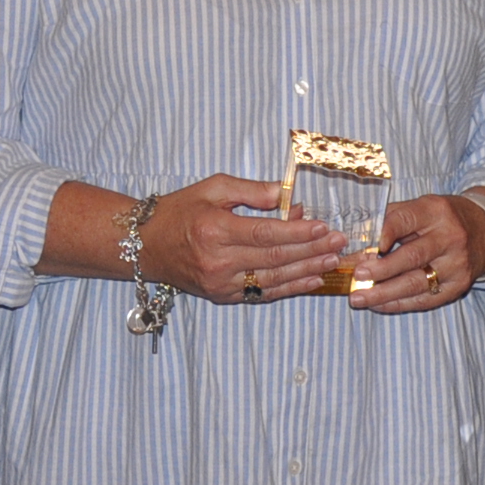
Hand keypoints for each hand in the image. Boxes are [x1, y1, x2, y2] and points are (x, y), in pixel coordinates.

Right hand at [140, 174, 349, 304]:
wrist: (145, 246)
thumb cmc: (179, 210)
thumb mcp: (212, 188)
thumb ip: (252, 191)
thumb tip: (288, 197)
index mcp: (215, 230)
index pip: (266, 233)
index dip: (298, 232)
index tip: (324, 226)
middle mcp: (218, 261)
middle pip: (274, 257)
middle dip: (311, 250)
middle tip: (339, 243)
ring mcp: (220, 284)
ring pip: (273, 279)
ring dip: (307, 270)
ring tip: (333, 260)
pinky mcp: (222, 297)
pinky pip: (262, 293)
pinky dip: (290, 287)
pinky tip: (311, 279)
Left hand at [355, 193, 484, 313]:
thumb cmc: (442, 219)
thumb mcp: (420, 207)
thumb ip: (388, 221)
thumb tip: (357, 246)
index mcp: (435, 211)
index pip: (405, 220)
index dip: (384, 234)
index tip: (365, 249)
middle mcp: (449, 237)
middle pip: (411, 256)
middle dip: (380, 270)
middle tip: (357, 277)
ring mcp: (456, 264)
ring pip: (416, 283)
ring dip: (384, 293)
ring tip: (359, 298)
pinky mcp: (459, 285)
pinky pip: (425, 299)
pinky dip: (399, 304)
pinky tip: (379, 305)